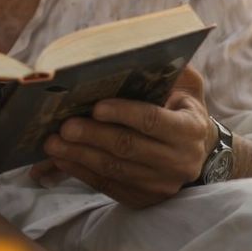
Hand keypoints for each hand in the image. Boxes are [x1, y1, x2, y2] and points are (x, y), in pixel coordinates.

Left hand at [30, 65, 216, 207]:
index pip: (153, 121)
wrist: (198, 154)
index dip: (124, 114)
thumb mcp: (188, 88)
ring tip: (53, 144)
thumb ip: (172, 71)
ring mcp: (161, 184)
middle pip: (128, 148)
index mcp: (189, 129)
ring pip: (115, 170)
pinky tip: (62, 161)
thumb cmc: (183, 111)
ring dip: (80, 156)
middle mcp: (179, 161)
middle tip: (64, 126)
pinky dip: (82, 173)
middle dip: (93, 136)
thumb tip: (146, 51)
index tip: (96, 107)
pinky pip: (109, 186)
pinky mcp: (144, 199)